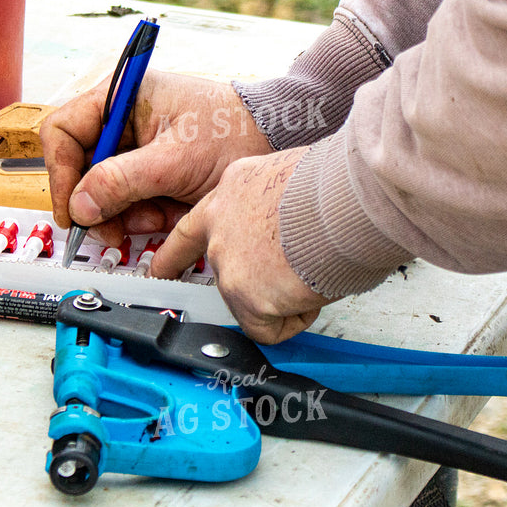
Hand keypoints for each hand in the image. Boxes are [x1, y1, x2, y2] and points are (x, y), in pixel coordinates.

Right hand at [41, 70, 272, 244]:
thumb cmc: (236, 131)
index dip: (59, 171)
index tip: (73, 208)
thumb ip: (123, 181)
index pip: (63, 131)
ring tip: (159, 217)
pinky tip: (169, 214)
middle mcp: (122, 120)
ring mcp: (136, 147)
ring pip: (103, 192)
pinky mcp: (151, 172)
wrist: (278, 141)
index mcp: (121, 96)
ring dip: (125, 214)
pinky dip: (144, 216)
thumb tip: (81, 204)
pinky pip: (129, 202)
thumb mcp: (175, 160)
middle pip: (79, 167)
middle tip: (112, 231)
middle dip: (97, 203)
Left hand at [150, 147, 335, 342]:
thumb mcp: (293, 177)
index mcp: (232, 189)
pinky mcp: (246, 297)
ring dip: (286, 295)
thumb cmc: (339, 185)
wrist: (347, 201)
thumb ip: (275, 208)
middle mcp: (221, 225)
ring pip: (252, 302)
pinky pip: (270, 329)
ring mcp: (227, 263)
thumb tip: (291, 229)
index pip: (193, 228)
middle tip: (275, 289)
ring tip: (316, 265)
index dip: (176, 254)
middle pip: (220, 271)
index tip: (159, 271)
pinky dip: (296, 318)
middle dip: (246, 287)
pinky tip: (314, 288)